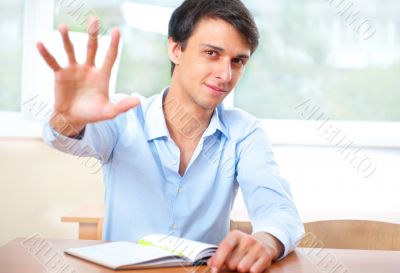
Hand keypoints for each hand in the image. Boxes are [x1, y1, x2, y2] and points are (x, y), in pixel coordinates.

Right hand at [36, 17, 139, 135]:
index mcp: (102, 75)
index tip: (117, 30)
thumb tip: (138, 101)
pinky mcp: (61, 74)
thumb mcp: (109, 111)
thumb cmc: (93, 114)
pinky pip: (53, 62)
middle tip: (94, 19)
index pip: (110, 56)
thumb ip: (122, 106)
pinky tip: (40, 44)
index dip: (113, 44)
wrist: (73, 118)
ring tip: (64, 27)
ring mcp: (74, 70)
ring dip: (67, 39)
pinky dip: (46, 54)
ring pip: (71, 50)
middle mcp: (88, 68)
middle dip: (92, 34)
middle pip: (91, 47)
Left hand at [207, 230, 282, 272]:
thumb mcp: (230, 245)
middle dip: (231, 266)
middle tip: (236, 260)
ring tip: (244, 262)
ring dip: (241, 269)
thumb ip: (218, 254)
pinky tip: (253, 264)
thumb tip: (210, 263)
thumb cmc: (242, 246)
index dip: (218, 260)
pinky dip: (251, 271)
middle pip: (232, 263)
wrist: (265, 242)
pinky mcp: (266, 256)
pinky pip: (254, 271)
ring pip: (242, 268)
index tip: (213, 270)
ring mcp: (258, 247)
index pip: (225, 247)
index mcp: (235, 235)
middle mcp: (247, 239)